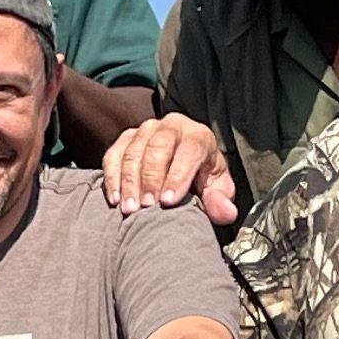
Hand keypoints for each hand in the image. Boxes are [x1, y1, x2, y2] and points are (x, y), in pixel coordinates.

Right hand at [98, 111, 238, 224]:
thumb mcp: (216, 190)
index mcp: (198, 136)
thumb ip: (220, 201)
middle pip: (158, 146)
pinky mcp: (125, 139)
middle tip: (147, 207)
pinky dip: (112, 177)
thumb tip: (225, 212)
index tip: (168, 201)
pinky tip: (115, 199)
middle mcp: (172, 126)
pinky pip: (114, 154)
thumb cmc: (200, 180)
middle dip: (151, 178)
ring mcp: (145, 130)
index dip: (178, 175)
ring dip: (130, 181)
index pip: (190, 149)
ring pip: (133, 151)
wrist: (180, 170)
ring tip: (129, 209)